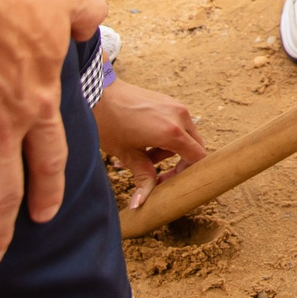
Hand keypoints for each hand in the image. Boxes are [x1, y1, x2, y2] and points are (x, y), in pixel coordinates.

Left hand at [92, 77, 204, 212]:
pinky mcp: (168, 101)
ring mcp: (176, 106)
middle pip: (194, 147)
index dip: (187, 174)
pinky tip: (144, 141)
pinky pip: (177, 123)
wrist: (98, 93)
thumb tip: (140, 204)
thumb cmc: (110, 124)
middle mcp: (180, 117)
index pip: (197, 157)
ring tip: (141, 158)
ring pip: (185, 136)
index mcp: (172, 132)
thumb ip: (143, 178)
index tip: (168, 182)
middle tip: (156, 175)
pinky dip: (166, 136)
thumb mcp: (127, 155)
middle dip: (179, 164)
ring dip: (169, 151)